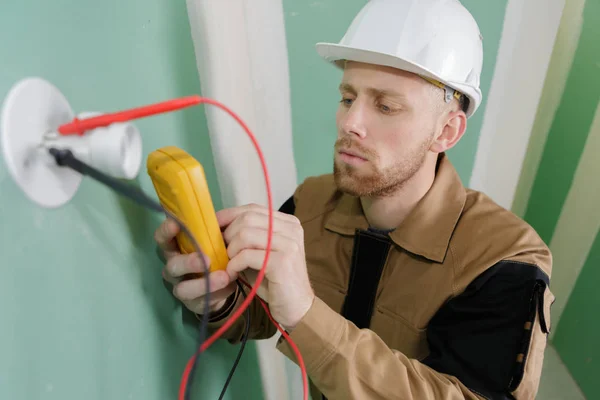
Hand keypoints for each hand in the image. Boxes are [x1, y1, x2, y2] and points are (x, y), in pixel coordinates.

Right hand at [154, 218, 235, 314]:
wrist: (226, 281)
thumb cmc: (216, 253)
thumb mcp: (216, 240)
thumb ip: (214, 230)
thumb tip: (219, 219)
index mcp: (176, 248)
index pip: (163, 238)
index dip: (166, 232)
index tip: (176, 224)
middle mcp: (174, 267)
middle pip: (172, 265)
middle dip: (188, 262)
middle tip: (207, 260)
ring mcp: (181, 286)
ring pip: (183, 288)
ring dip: (204, 283)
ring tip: (224, 276)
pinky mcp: (192, 303)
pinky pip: (200, 300)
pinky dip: (216, 293)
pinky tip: (229, 286)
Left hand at [217, 203, 314, 329]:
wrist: (297, 308)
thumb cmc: (275, 282)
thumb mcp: (260, 253)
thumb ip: (246, 237)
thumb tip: (216, 226)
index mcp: (288, 223)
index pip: (252, 208)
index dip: (229, 215)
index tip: (212, 227)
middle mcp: (291, 228)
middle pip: (247, 218)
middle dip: (228, 235)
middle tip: (222, 252)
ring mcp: (289, 243)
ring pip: (245, 234)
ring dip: (230, 251)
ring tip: (229, 265)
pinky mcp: (282, 261)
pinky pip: (246, 255)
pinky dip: (234, 265)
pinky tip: (234, 274)